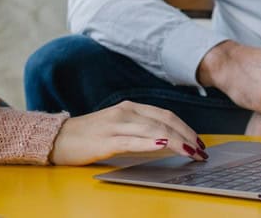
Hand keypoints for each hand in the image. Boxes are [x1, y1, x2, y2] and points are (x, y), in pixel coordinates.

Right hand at [49, 101, 207, 165]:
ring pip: (154, 129)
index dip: (186, 127)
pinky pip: (133, 140)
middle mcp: (125, 112)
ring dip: (177, 141)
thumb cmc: (89, 136)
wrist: (58, 138)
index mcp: (129, 107)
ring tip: (192, 152)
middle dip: (187, 136)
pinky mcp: (106, 140)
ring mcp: (115, 125)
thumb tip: (167, 140)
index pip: (165, 114)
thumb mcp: (117, 127)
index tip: (199, 142)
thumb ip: (139, 129)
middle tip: (202, 151)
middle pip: (165, 120)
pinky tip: (165, 144)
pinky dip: (152, 141)